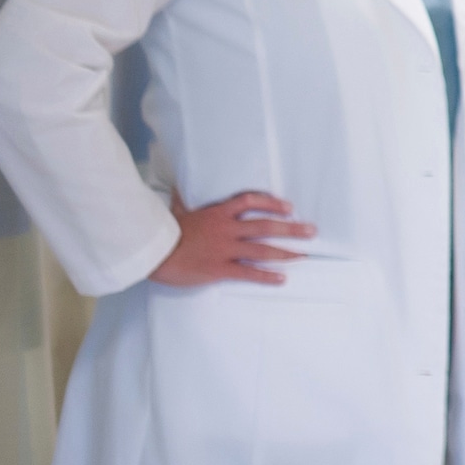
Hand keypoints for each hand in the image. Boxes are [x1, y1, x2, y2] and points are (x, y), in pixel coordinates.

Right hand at [149, 190, 314, 287]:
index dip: (272, 203)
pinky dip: (266, 276)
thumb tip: (179, 185)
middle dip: (292, 228)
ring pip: (263, 249)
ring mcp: (225, 249)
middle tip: (312, 231)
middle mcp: (227, 229)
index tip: (289, 207)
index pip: (251, 201)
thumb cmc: (163, 232)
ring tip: (305, 255)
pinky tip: (281, 279)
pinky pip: (248, 272)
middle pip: (266, 226)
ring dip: (286, 252)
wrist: (152, 253)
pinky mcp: (219, 269)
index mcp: (218, 213)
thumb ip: (183, 199)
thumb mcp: (176, 210)